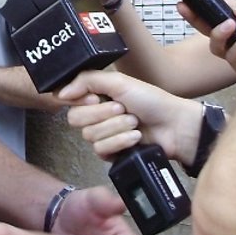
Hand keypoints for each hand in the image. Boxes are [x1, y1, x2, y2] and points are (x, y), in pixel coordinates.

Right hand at [60, 69, 203, 162]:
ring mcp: (103, 135)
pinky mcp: (112, 154)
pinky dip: (120, 141)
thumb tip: (61, 92)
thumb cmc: (151, 100)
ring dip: (116, 127)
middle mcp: (96, 115)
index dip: (81, 101)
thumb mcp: (119, 82)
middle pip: (76, 120)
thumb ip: (87, 80)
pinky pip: (101, 150)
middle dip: (102, 114)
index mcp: (96, 96)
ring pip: (90, 136)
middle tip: (123, 108)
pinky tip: (135, 137)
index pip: (69, 100)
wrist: (174, 125)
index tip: (96, 98)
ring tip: (135, 122)